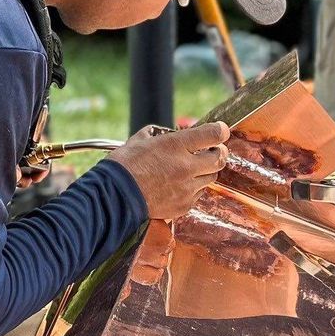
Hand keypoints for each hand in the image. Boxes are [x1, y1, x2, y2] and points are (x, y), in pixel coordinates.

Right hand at [109, 122, 229, 220]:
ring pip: (211, 178)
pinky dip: (194, 188)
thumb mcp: (138, 141)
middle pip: (219, 158)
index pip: (213, 134)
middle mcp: (185, 167)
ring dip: (206, 171)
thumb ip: (157, 135)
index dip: (220, 130)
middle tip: (213, 150)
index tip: (220, 130)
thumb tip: (164, 133)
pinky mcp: (183, 205)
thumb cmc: (122, 167)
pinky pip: (198, 195)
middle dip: (219, 152)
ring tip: (194, 169)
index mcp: (174, 146)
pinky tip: (181, 186)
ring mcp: (186, 188)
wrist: (114, 198)